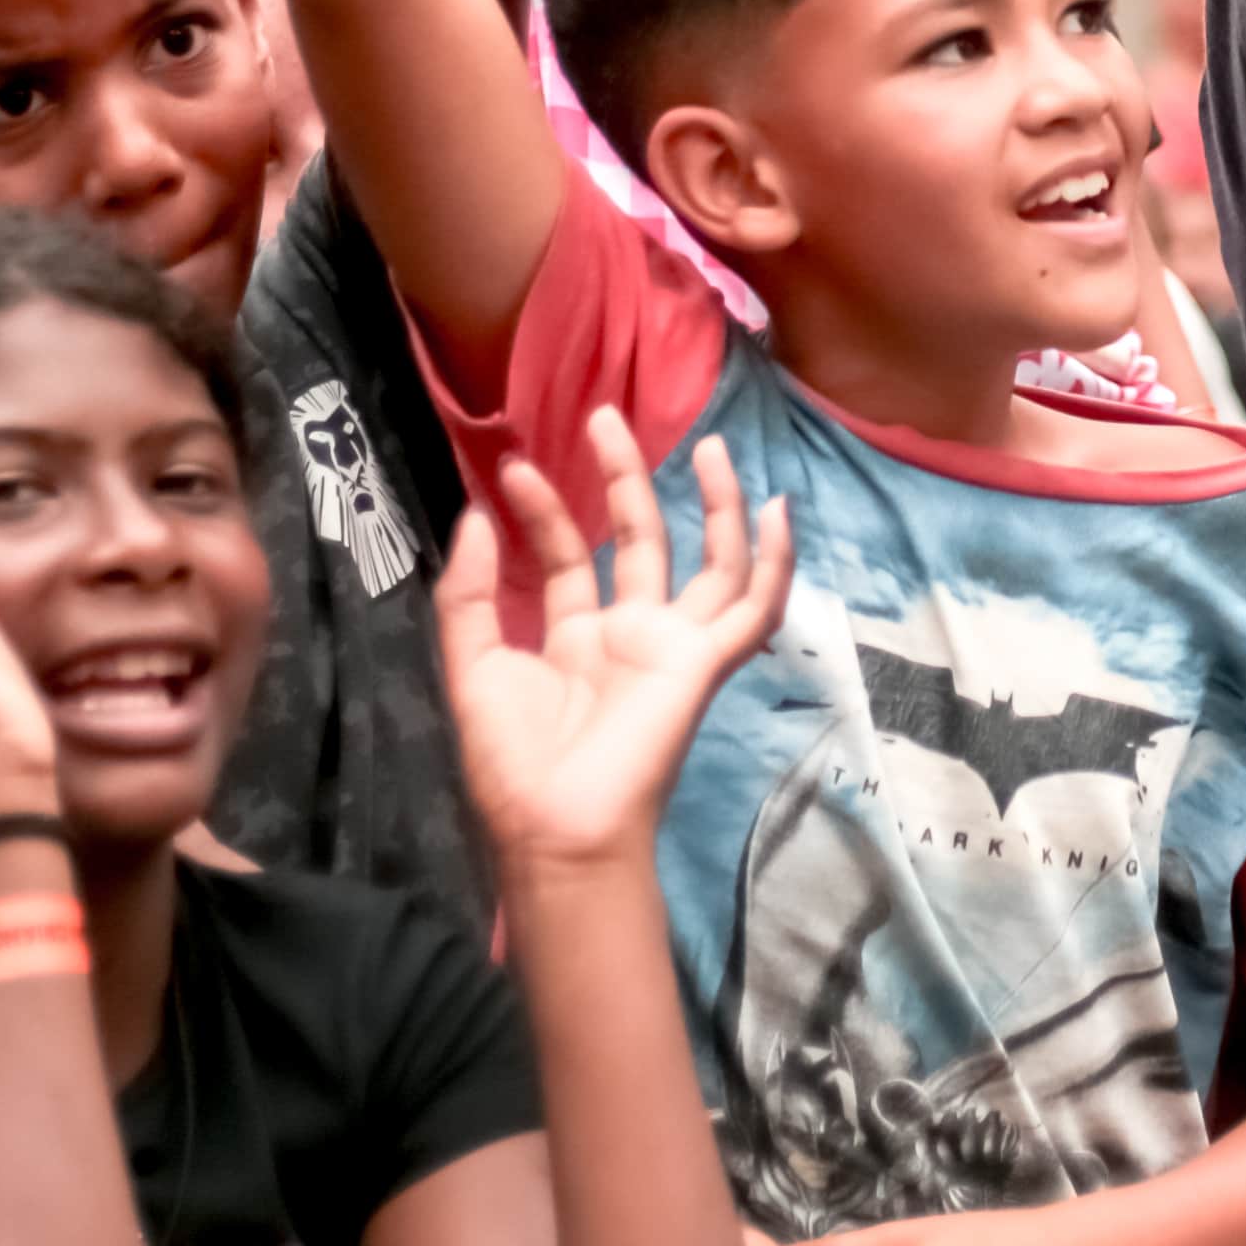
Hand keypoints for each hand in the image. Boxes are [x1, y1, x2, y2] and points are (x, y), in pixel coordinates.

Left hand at [440, 409, 795, 886]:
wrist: (555, 827)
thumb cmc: (512, 762)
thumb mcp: (472, 668)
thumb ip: (469, 595)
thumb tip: (475, 518)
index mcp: (575, 640)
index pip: (569, 558)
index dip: (544, 512)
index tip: (511, 469)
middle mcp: (629, 634)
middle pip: (641, 540)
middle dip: (627, 478)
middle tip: (606, 418)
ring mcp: (673, 647)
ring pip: (709, 562)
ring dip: (713, 504)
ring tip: (706, 445)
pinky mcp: (704, 664)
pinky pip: (752, 609)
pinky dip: (772, 563)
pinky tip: (777, 511)